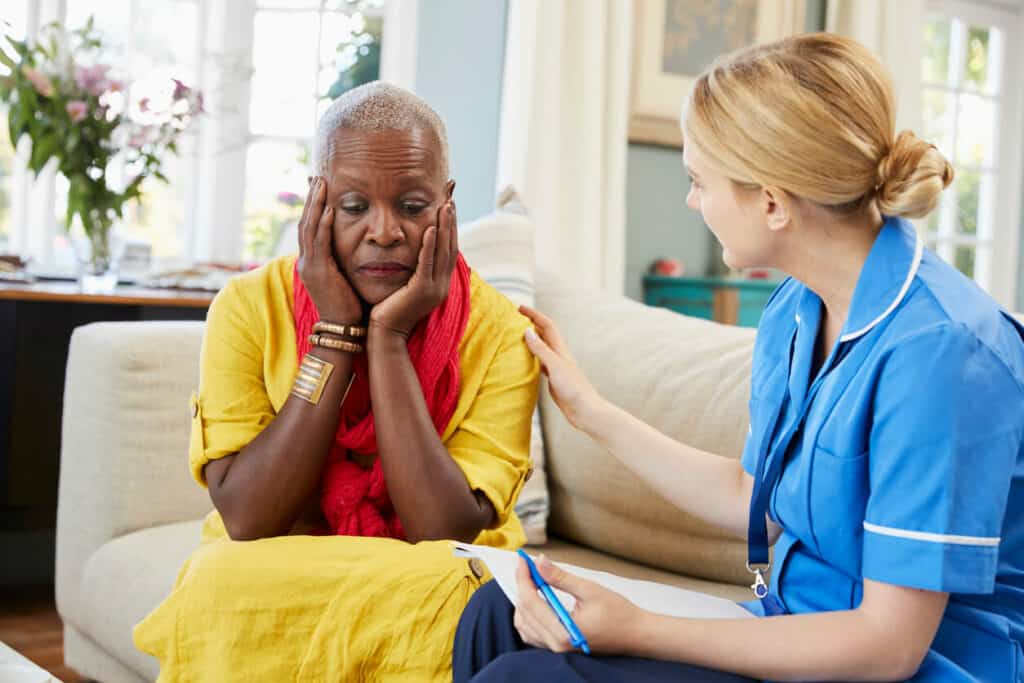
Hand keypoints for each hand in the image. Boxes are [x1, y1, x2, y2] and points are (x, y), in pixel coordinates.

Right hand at [296, 176, 362, 322]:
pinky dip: (323, 225)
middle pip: (306, 222)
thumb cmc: (350, 305)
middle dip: (311, 199)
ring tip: (321, 185)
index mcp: (313, 261)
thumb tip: (359, 246)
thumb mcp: (345, 277)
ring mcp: (310, 266)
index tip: (320, 187)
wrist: (342, 329)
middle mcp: (307, 261)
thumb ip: (345, 260)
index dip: (314, 206)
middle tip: (317, 178)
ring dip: (315, 205)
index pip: (311, 227)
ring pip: (309, 228)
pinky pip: (320, 244)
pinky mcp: (318, 272)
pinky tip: (329, 209)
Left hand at [369, 200, 457, 339]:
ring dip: (444, 228)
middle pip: (450, 248)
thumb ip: (413, 271)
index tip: (449, 208)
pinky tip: (430, 228)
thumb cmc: (390, 310)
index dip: (450, 229)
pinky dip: (429, 245)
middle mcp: (441, 286)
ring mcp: (434, 289)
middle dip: (451, 223)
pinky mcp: (421, 291)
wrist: (386, 334)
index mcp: (439, 284)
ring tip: (445, 207)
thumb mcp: (406, 287)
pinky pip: (427, 263)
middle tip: (451, 201)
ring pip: (442, 253)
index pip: (448, 251)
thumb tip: (412, 254)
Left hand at [513, 555, 642, 654]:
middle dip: (523, 585)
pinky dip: (529, 614)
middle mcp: (556, 644)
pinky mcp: (559, 648)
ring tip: (532, 579)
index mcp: (563, 631)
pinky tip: (537, 599)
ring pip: (524, 624)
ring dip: (524, 600)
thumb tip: (539, 562)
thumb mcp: (589, 590)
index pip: (531, 601)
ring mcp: (556, 649)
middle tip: (527, 564)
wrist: (637, 635)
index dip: (524, 577)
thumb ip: (561, 577)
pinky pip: (532, 633)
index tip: (522, 558)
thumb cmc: (619, 614)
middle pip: (524, 612)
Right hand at [519, 306, 601, 430]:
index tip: (519, 307)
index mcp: (559, 350)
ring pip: (540, 348)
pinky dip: (530, 357)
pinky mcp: (553, 379)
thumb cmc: (573, 388)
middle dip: (530, 324)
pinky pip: (538, 363)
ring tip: (514, 336)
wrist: (584, 410)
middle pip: (543, 334)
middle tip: (513, 318)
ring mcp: (555, 367)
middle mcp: (558, 356)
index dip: (534, 314)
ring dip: (529, 340)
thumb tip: (527, 331)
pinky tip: (522, 361)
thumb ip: (541, 349)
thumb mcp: (555, 366)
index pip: (546, 325)